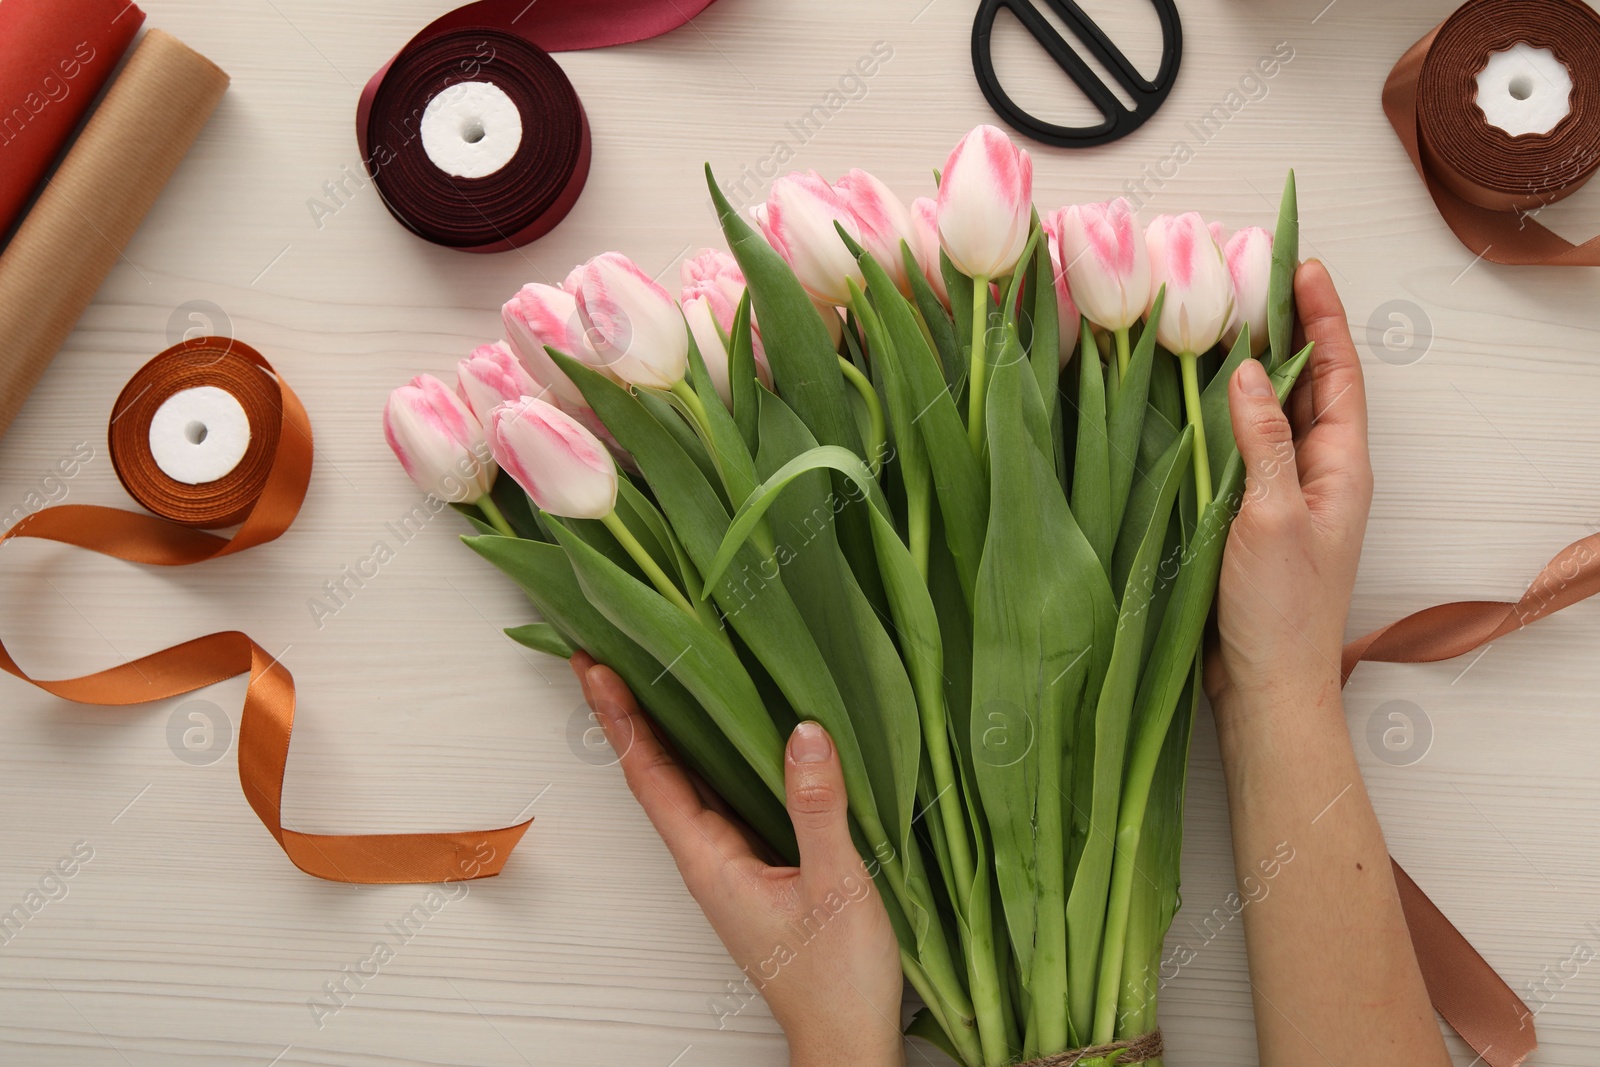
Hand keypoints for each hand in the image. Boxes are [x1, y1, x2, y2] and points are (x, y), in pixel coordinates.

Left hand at [570, 652, 905, 1066]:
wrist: (845, 1039)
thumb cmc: (836, 979)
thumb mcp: (836, 886)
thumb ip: (816, 809)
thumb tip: (803, 732)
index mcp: (711, 862)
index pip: (651, 776)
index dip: (621, 719)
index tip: (593, 669)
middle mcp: (708, 860)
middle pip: (655, 774)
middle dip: (626, 714)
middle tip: (602, 655)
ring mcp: (729, 866)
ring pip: (685, 787)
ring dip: (662, 733)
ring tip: (645, 679)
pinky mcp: (753, 870)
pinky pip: (718, 801)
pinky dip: (705, 760)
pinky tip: (722, 738)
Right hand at [1206, 260, 1373, 718]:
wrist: (1265, 685)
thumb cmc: (1280, 610)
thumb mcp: (1272, 517)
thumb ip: (1263, 442)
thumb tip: (1249, 371)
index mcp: (1341, 468)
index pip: (1338, 374)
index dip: (1322, 319)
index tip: (1302, 268)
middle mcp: (1318, 474)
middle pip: (1306, 386)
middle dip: (1285, 332)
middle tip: (1251, 282)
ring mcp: (1284, 495)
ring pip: (1271, 416)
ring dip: (1250, 371)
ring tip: (1219, 323)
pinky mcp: (1250, 517)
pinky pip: (1241, 450)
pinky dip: (1222, 417)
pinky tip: (1192, 399)